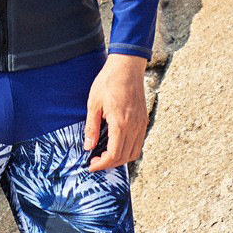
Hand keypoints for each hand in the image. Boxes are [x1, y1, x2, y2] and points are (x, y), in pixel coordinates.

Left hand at [84, 53, 148, 169]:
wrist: (127, 66)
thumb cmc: (108, 81)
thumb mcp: (94, 103)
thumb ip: (92, 127)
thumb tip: (88, 146)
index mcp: (121, 123)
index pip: (114, 154)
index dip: (102, 164)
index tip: (91, 165)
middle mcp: (134, 126)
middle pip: (125, 156)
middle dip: (110, 163)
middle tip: (95, 161)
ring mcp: (141, 123)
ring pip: (134, 152)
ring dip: (120, 158)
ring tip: (105, 155)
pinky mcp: (144, 119)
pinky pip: (138, 142)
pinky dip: (128, 149)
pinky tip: (116, 144)